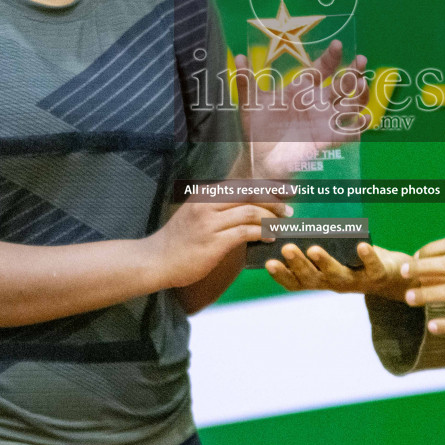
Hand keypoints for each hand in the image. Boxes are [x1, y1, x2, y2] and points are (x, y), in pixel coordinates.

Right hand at [150, 199, 287, 289]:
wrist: (156, 260)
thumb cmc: (179, 240)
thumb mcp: (196, 214)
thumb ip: (218, 206)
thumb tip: (250, 206)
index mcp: (205, 193)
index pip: (243, 184)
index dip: (267, 187)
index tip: (285, 191)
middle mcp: (207, 204)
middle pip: (250, 194)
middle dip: (274, 200)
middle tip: (288, 208)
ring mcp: (209, 223)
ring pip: (250, 212)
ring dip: (271, 218)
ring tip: (281, 225)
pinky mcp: (213, 242)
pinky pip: (245, 232)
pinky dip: (261, 233)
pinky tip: (269, 237)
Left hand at [234, 40, 369, 179]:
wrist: (259, 159)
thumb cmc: (257, 129)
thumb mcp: (251, 103)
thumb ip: (246, 80)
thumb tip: (238, 57)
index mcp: (302, 90)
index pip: (321, 69)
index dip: (331, 57)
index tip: (337, 45)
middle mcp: (317, 102)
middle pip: (343, 84)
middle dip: (354, 72)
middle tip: (361, 60)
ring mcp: (324, 120)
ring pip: (351, 104)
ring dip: (360, 94)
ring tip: (362, 84)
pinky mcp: (328, 138)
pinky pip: (349, 131)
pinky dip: (360, 125)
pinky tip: (366, 118)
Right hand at [266, 241, 411, 302]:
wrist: (395, 275)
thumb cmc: (357, 259)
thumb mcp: (335, 253)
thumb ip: (317, 242)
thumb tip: (294, 217)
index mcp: (321, 278)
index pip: (296, 282)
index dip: (282, 275)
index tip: (268, 263)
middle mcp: (335, 283)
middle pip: (313, 279)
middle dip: (299, 264)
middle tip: (286, 249)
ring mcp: (357, 281)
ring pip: (338, 276)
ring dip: (325, 262)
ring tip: (314, 248)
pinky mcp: (378, 275)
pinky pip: (372, 268)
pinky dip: (367, 256)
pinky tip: (361, 245)